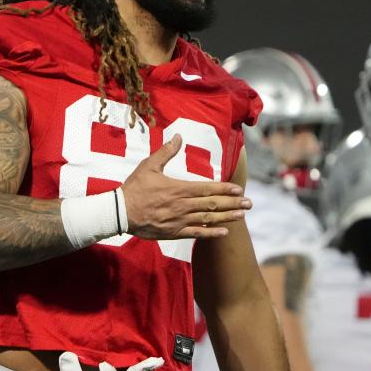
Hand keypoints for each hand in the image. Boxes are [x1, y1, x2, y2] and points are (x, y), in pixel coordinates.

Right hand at [121, 134, 250, 239]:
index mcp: (178, 188)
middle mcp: (182, 205)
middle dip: (232, 203)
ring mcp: (179, 220)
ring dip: (227, 217)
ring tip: (242, 215)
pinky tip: (224, 232)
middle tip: (249, 203)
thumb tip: (179, 136)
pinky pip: (196, 233)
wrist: (120, 212)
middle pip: (212, 204)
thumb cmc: (134, 188)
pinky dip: (211, 233)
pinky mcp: (174, 232)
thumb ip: (166, 152)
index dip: (224, 189)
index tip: (238, 189)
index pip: (207, 189)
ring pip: (208, 219)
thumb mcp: (148, 166)